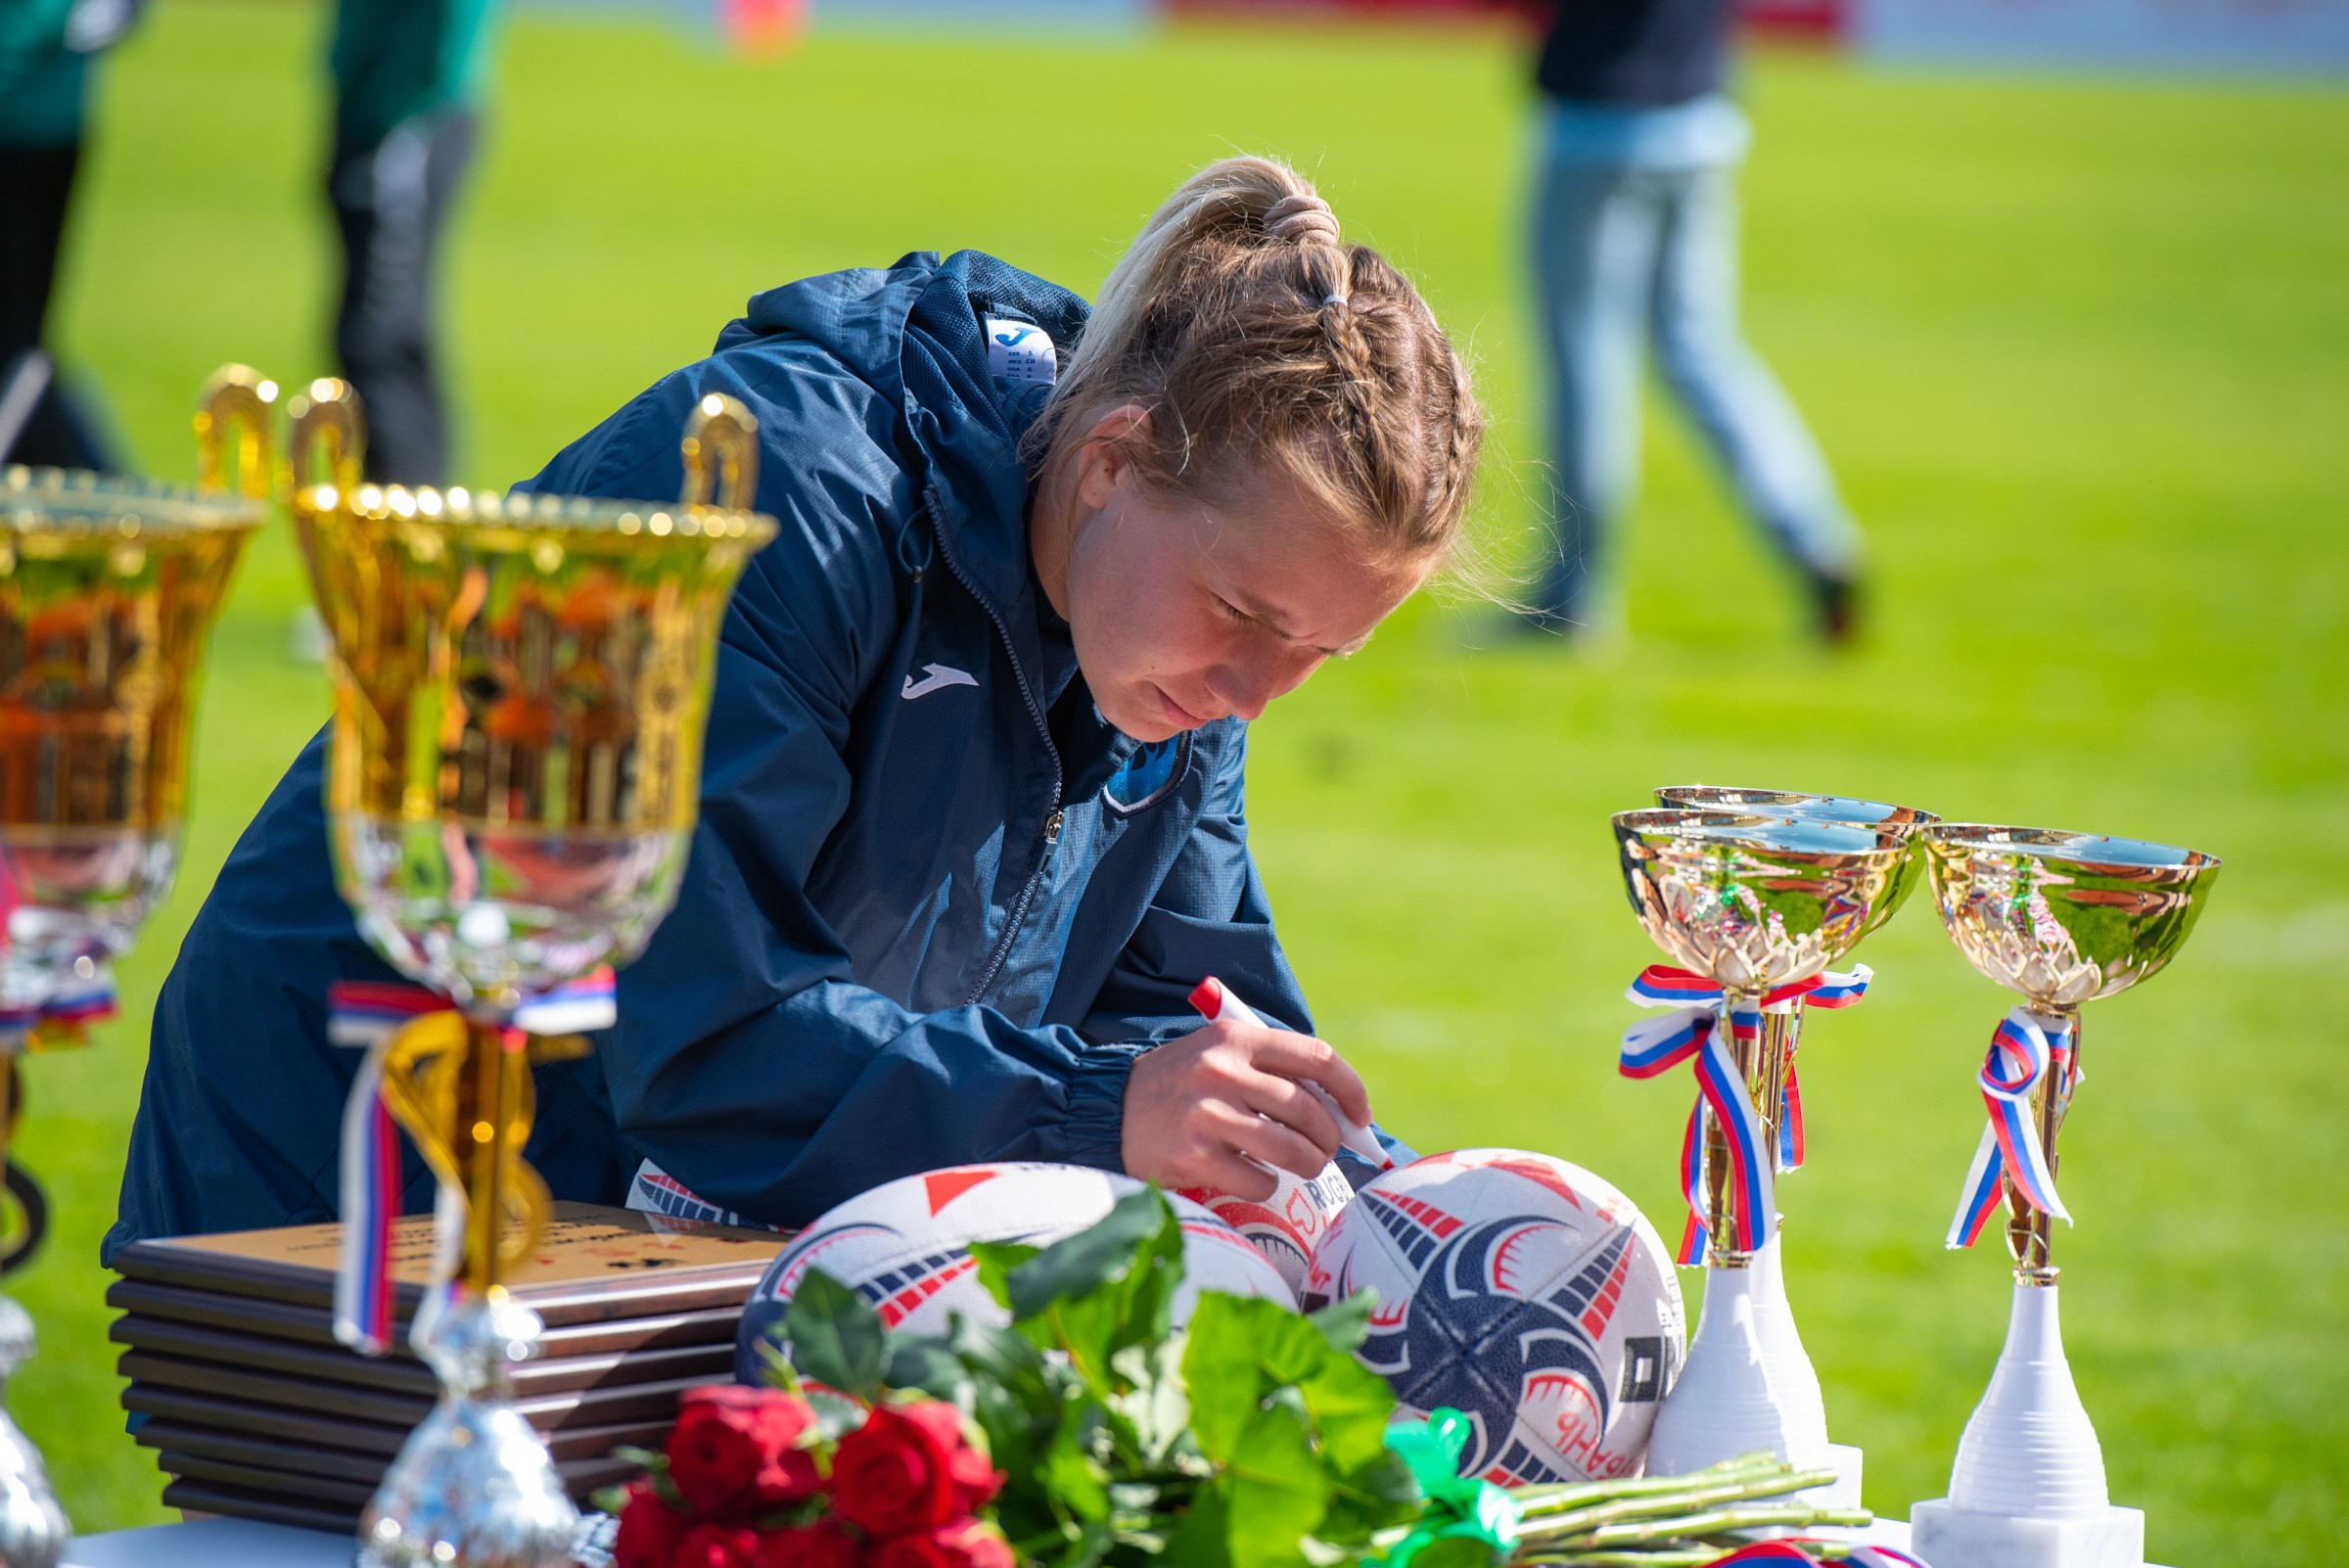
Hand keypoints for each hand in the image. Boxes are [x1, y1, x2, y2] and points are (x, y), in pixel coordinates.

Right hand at [1120, 1017, 1372, 1199]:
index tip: (1359, 1116)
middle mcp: (1222, 1070)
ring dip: (1308, 1165)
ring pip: (1291, 1150)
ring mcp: (1207, 1114)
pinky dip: (1265, 1184)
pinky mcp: (1194, 1156)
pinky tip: (1250, 1174)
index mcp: (1236, 1037)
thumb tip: (1338, 1112)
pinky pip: (1258, 1180)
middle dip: (1330, 1138)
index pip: (1316, 1058)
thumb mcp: (1218, 1053)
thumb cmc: (1180, 1085)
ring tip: (1302, 1167)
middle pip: (1308, 1110)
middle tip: (1327, 1150)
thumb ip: (1271, 1071)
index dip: (1350, 1090)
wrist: (1108, 1108)